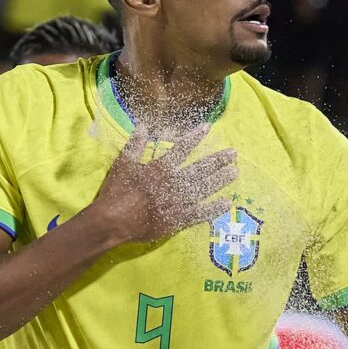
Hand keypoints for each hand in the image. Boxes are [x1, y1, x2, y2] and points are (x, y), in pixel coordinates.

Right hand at [91, 122, 236, 243]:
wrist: (113, 222)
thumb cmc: (116, 193)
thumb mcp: (122, 165)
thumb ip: (135, 145)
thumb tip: (144, 126)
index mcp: (160, 168)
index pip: (181, 149)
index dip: (195, 137)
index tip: (208, 128)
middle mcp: (174, 184)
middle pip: (200, 169)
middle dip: (218, 160)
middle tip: (233, 153)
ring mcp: (178, 203)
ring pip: (204, 189)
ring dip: (220, 180)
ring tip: (234, 172)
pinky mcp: (178, 220)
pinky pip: (200, 214)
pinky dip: (214, 209)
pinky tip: (226, 203)